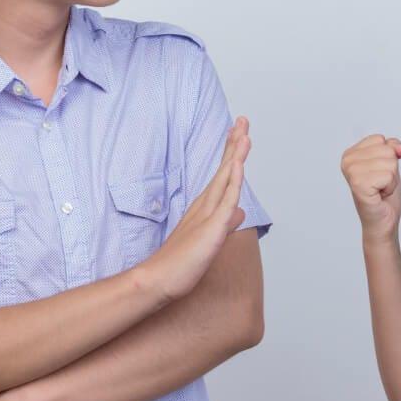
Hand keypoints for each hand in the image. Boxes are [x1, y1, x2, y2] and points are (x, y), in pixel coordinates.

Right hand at [140, 117, 249, 302]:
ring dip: (235, 153)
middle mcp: (205, 205)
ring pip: (225, 178)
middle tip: (242, 120)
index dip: (232, 155)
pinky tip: (237, 163)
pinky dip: (232, 179)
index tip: (239, 135)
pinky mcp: (211, 227)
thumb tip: (239, 211)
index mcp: (205, 208)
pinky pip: (225, 199)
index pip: (223, 176)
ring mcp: (207, 214)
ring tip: (243, 131)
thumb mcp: (209, 239)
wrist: (157, 280)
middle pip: (224, 169)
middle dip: (234, 144)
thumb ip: (224, 223)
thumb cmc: (178, 264)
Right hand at [340, 134, 400, 243]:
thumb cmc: (384, 195)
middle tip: (381, 184)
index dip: (388, 156)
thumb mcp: (390, 164)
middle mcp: (347, 161)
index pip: (380, 139)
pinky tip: (379, 195)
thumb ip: (392, 148)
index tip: (379, 173)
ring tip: (380, 190)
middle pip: (386, 149)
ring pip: (390, 162)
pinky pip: (389, 175)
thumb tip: (399, 149)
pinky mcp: (359, 184)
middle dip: (391, 169)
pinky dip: (390, 187)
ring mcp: (352, 172)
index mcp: (350, 154)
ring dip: (391, 179)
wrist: (383, 221)